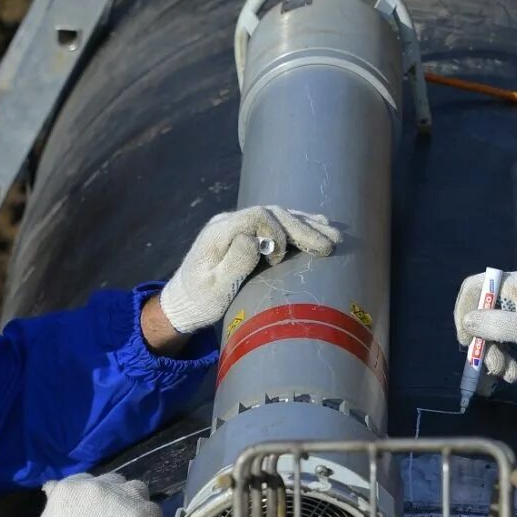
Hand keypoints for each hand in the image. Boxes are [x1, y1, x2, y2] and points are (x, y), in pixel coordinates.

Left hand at [157, 206, 340, 334]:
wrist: (183, 302)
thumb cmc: (199, 301)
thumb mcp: (214, 289)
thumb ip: (234, 263)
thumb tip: (255, 239)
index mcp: (219, 232)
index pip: (257, 216)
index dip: (277, 231)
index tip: (281, 259)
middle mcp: (229, 222)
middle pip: (272, 213)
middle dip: (302, 228)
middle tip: (330, 245)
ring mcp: (237, 226)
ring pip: (277, 217)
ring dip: (306, 226)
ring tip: (333, 235)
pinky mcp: (244, 234)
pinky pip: (274, 224)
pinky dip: (297, 227)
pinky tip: (317, 226)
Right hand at [454, 270, 516, 381]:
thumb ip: (496, 324)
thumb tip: (467, 321)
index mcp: (516, 285)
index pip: (476, 287)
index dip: (464, 309)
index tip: (465, 336)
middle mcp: (514, 298)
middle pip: (481, 316)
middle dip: (483, 343)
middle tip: (491, 365)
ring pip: (490, 335)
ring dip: (494, 356)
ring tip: (506, 373)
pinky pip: (503, 346)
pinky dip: (505, 361)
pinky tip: (514, 375)